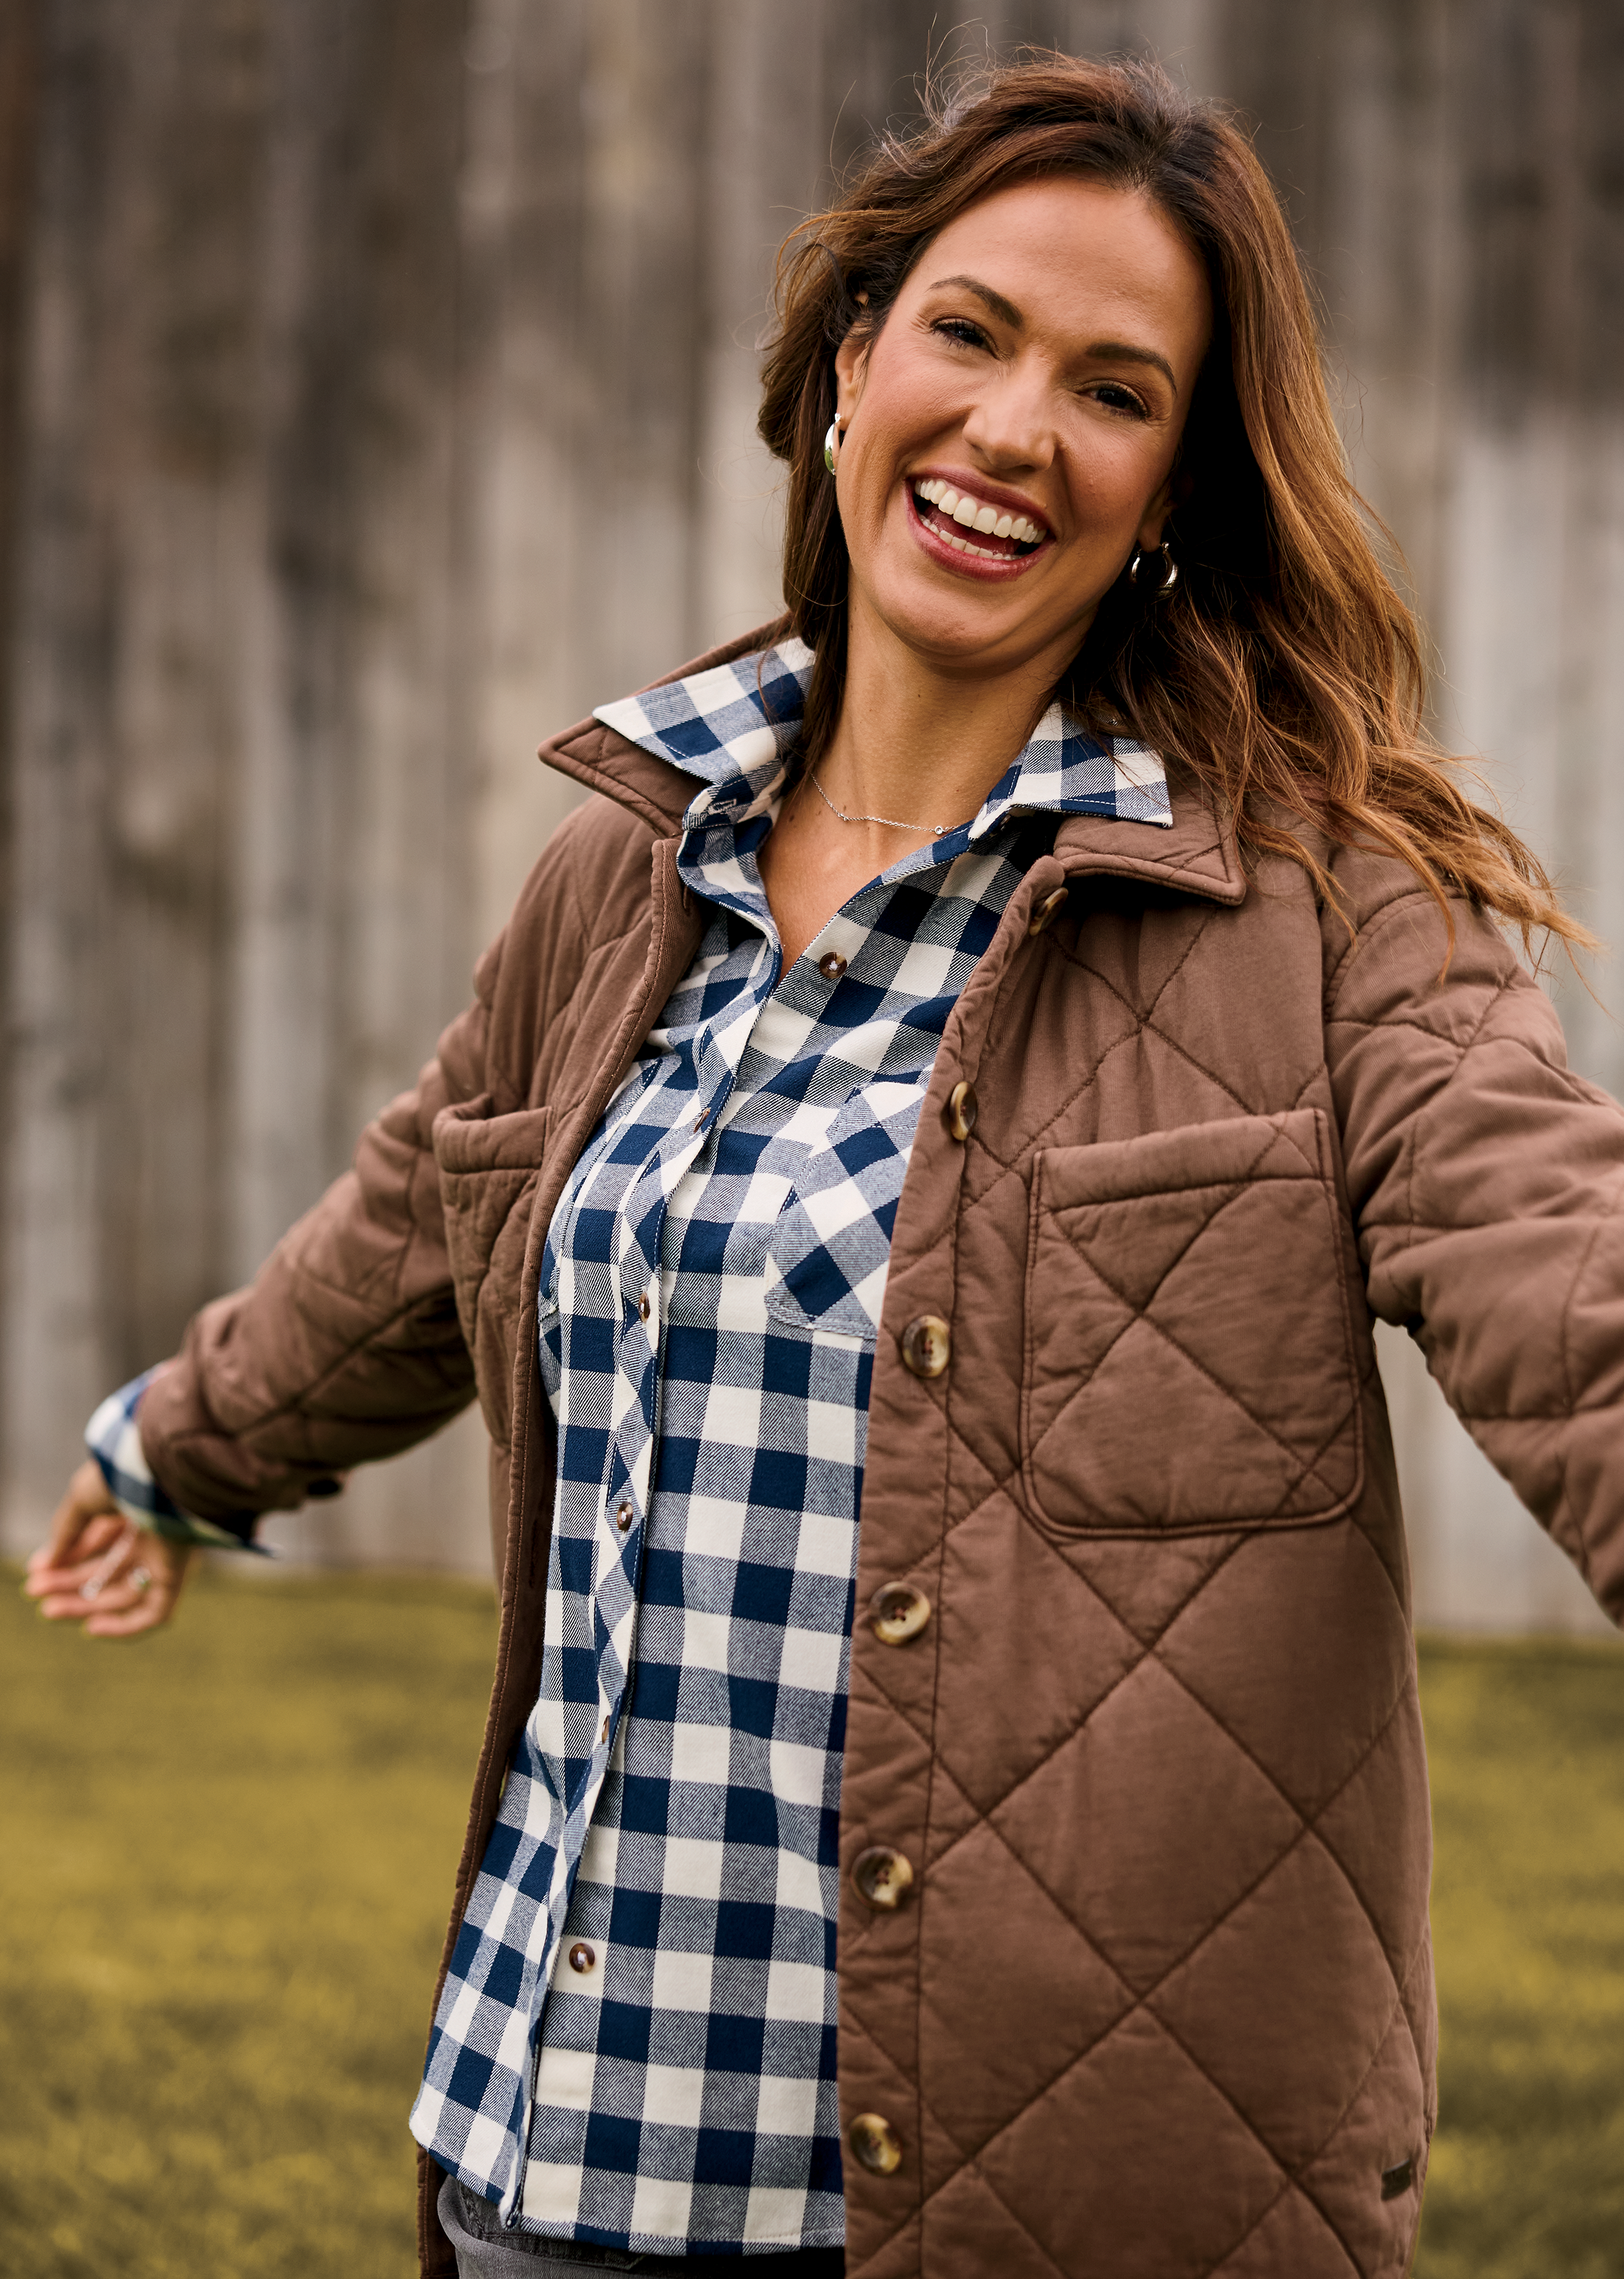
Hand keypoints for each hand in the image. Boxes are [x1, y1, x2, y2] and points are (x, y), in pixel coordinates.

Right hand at [23, 1461, 193, 1636]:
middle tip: (36, 1593)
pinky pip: (155, 1611)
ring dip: (86, 1605)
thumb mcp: (82, 1500)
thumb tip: (46, 1564)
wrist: (161, 1474)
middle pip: (107, 1569)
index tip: (37, 1571)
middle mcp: (151, 1532)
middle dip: (70, 1583)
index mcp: (132, 1507)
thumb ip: (65, 1532)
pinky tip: (92, 1627)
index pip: (98, 1541)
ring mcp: (165, 1555)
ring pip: (124, 1592)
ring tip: (50, 1610)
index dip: (68, 1557)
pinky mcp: (177, 1574)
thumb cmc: (122, 1479)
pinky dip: (126, 1625)